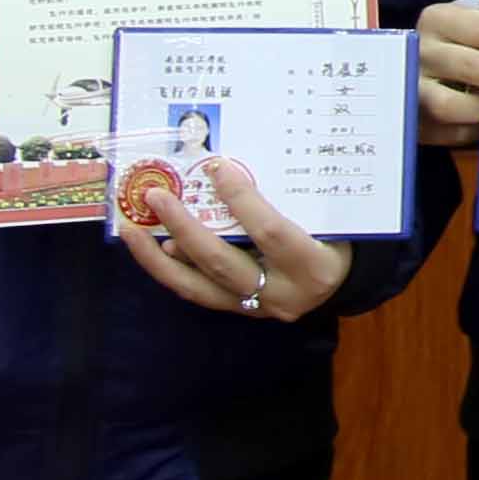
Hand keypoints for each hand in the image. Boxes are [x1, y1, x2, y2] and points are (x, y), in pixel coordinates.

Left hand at [119, 155, 352, 324]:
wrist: (347, 279)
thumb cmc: (340, 234)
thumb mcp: (328, 214)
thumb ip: (289, 196)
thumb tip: (226, 174)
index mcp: (313, 266)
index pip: (269, 232)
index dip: (241, 199)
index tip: (218, 166)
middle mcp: (282, 294)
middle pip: (220, 262)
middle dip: (183, 226)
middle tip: (156, 195)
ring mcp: (257, 309)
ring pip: (197, 286)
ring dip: (158, 257)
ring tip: (132, 230)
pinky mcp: (240, 313)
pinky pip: (198, 292)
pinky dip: (173, 269)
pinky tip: (156, 247)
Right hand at [414, 1, 478, 143]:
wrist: (410, 68)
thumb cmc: (456, 45)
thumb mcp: (471, 29)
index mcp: (441, 19)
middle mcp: (422, 52)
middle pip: (476, 67)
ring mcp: (413, 87)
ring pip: (454, 105)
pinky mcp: (413, 120)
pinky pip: (450, 131)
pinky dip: (475, 130)